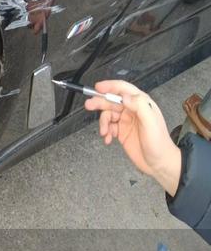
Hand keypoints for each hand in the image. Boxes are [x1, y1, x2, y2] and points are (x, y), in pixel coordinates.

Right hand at [84, 80, 180, 195]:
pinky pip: (108, 127)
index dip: (110, 86)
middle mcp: (132, 110)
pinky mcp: (121, 131)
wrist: (159, 164)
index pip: (123, 89)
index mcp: (141, 104)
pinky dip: (105, 132)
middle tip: (89, 105)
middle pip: (111, 101)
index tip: (98, 88)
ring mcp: (126, 121)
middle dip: (99, 102)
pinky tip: (108, 138)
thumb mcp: (151, 123)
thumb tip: (125, 96)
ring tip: (104, 131)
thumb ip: (139, 106)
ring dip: (103, 122)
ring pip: (107, 114)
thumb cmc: (159, 144)